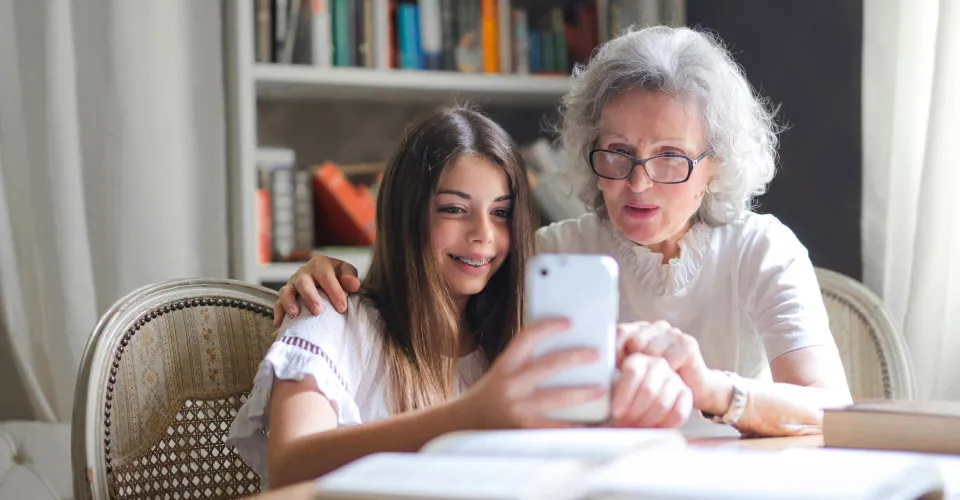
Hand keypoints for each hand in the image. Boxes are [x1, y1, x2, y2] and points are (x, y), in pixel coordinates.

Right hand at [273, 256, 361, 326]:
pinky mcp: (285, 297)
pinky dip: (278, 314)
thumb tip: (354, 285)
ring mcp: (292, 285)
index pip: (325, 276)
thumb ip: (349, 277)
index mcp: (319, 264)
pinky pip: (278, 304)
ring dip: (289, 303)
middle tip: (317, 311)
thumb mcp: (345, 272)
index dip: (334, 291)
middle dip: (310, 297)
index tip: (342, 307)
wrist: (324, 280)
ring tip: (295, 314)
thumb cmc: (336, 277)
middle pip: (303, 282)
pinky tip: (280, 325)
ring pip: (286, 291)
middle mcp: (303, 273)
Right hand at [458, 319, 607, 428]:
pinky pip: (555, 427)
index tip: (569, 322)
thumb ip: (525, 361)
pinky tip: (590, 421)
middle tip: (596, 354)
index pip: (527, 337)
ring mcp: (517, 408)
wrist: (464, 424)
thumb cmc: (490, 394)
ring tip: (600, 389)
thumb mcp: (502, 371)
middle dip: (576, 358)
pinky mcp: (524, 429)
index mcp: (505, 365)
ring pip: (557, 398)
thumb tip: (561, 349)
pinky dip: (574, 424)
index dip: (549, 327)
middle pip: (549, 365)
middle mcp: (510, 385)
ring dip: (582, 393)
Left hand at [608, 353, 692, 427]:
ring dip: (647, 421)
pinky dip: (664, 425)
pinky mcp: (686, 394)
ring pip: (662, 403)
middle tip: (624, 424)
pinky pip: (678, 413)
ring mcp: (674, 378)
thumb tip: (596, 397)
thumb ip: (605, 391)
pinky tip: (652, 429)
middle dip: (634, 412)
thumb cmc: (619, 400)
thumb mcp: (608, 392)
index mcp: (636, 360)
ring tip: (636, 428)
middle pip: (648, 389)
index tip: (616, 412)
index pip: (633, 372)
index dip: (624, 394)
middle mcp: (657, 365)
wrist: (639, 406)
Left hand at [617, 321, 724, 413]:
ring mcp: (673, 334)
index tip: (613, 371)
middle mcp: (657, 327)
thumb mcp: (638, 372)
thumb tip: (599, 368)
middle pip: (634, 341)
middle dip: (632, 363)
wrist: (697, 388)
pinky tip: (668, 381)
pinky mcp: (687, 345)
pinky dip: (666, 376)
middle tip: (634, 381)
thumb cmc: (661, 382)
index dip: (614, 352)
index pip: (620, 332)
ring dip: (650, 372)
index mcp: (641, 329)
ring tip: (653, 383)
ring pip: (650, 352)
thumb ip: (621, 364)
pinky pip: (668, 361)